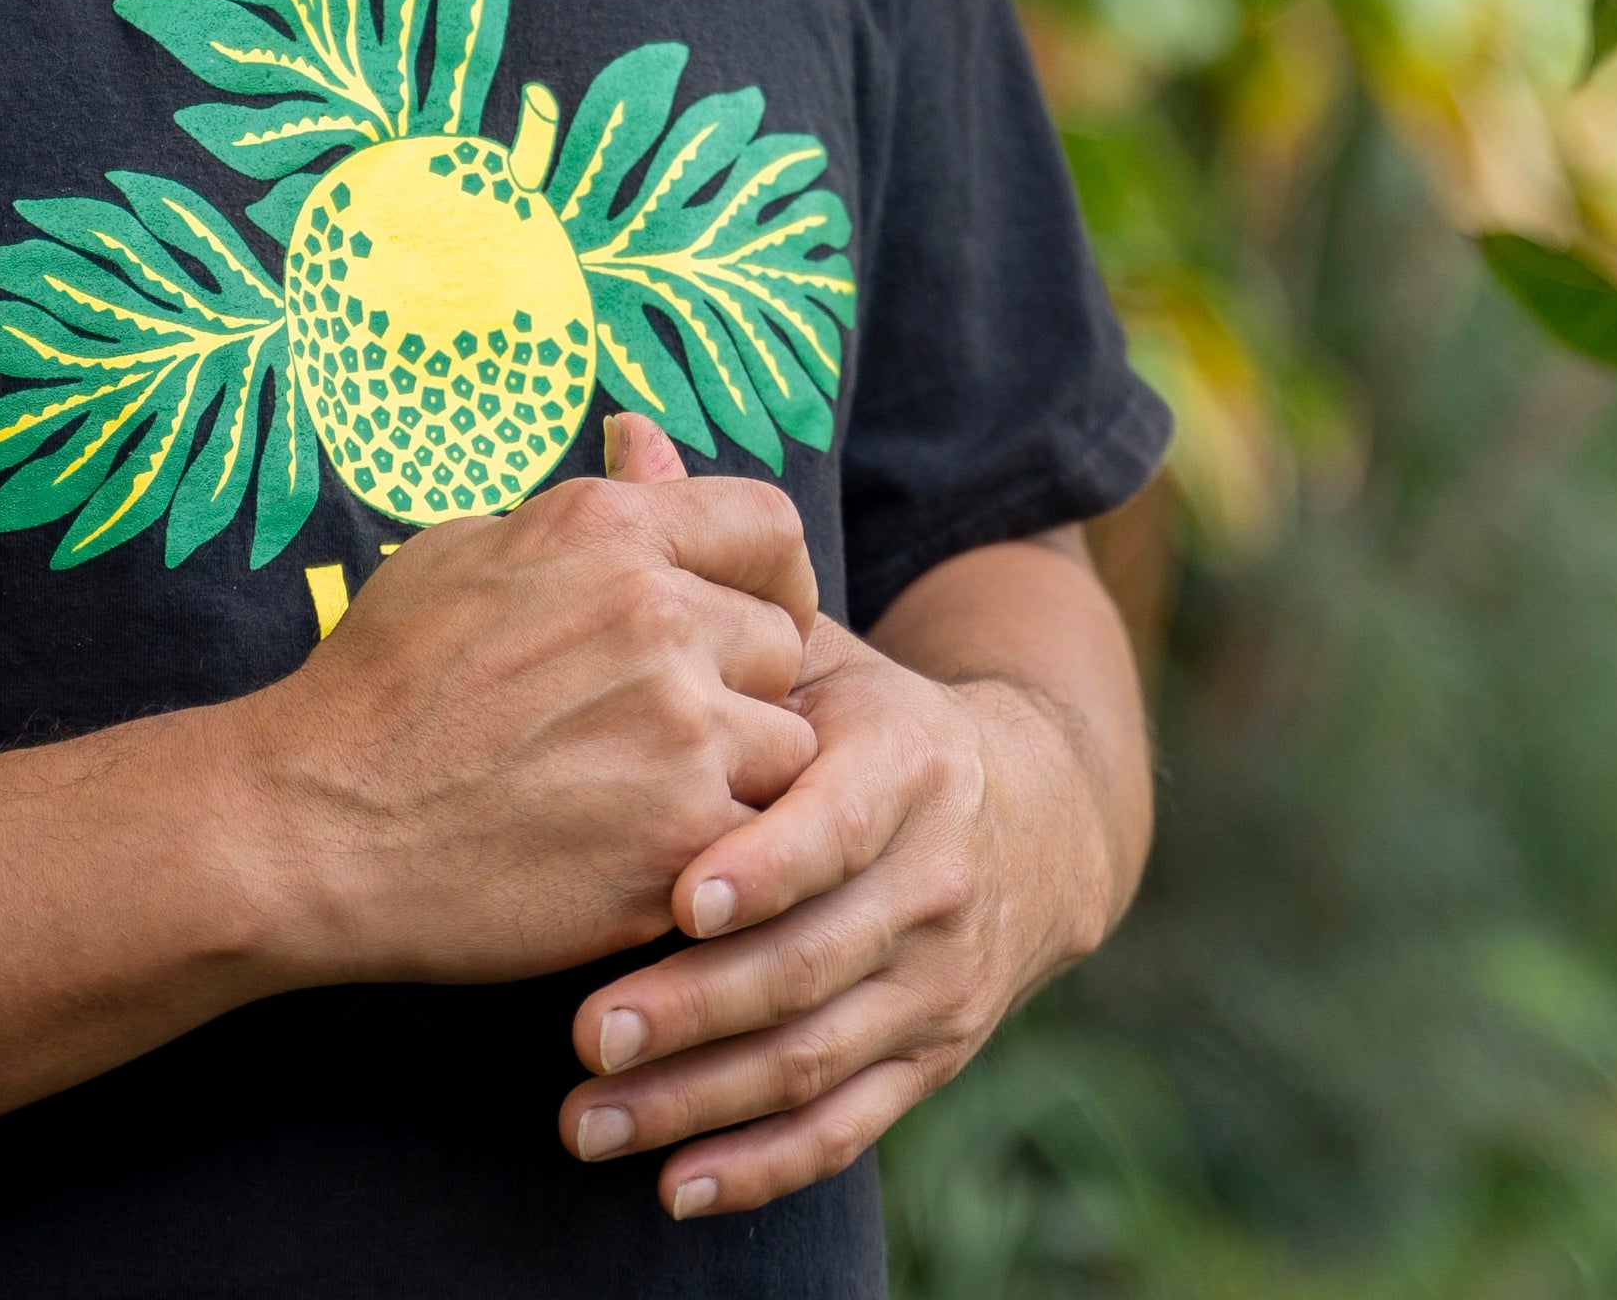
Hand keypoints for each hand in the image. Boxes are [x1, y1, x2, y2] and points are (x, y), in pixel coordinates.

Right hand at [232, 423, 821, 987]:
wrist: (312, 827)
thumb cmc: (374, 690)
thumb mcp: (463, 552)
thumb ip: (579, 510)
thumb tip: (643, 442)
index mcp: (607, 530)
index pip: (768, 527)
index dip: (774, 581)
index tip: (755, 621)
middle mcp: (657, 615)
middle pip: (779, 647)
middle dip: (738, 692)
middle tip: (657, 739)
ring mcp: (679, 730)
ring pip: (782, 750)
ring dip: (734, 780)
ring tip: (639, 803)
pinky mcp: (681, 837)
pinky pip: (758, 841)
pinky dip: (711, 854)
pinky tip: (631, 858)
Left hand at [546, 539, 1118, 1219]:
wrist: (1033, 818)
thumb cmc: (868, 721)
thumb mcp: (815, 641)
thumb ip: (718, 561)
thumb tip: (624, 430)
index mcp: (907, 761)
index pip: (841, 823)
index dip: (768, 863)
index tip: (677, 894)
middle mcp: (937, 875)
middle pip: (816, 958)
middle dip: (699, 1004)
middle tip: (584, 1033)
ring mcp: (940, 976)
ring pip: (822, 1052)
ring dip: (704, 1097)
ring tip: (583, 1119)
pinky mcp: (933, 1052)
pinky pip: (850, 1123)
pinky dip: (767, 1162)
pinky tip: (676, 1186)